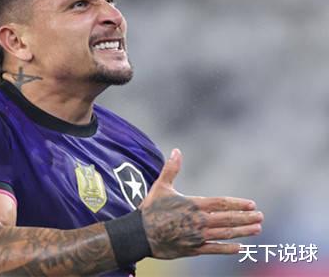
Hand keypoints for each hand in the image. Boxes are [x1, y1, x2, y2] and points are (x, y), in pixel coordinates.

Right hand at [140, 149, 262, 258]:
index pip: (221, 204)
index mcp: (193, 205)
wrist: (139, 234)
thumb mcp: (160, 187)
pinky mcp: (193, 249)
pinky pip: (214, 249)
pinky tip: (240, 248)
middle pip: (228, 219)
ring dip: (242, 232)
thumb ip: (171, 169)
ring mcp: (197, 236)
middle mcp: (198, 221)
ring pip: (225, 234)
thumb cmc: (150, 209)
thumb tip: (176, 150)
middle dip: (246, 218)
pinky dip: (228, 249)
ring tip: (257, 229)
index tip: (252, 204)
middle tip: (260, 217)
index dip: (237, 204)